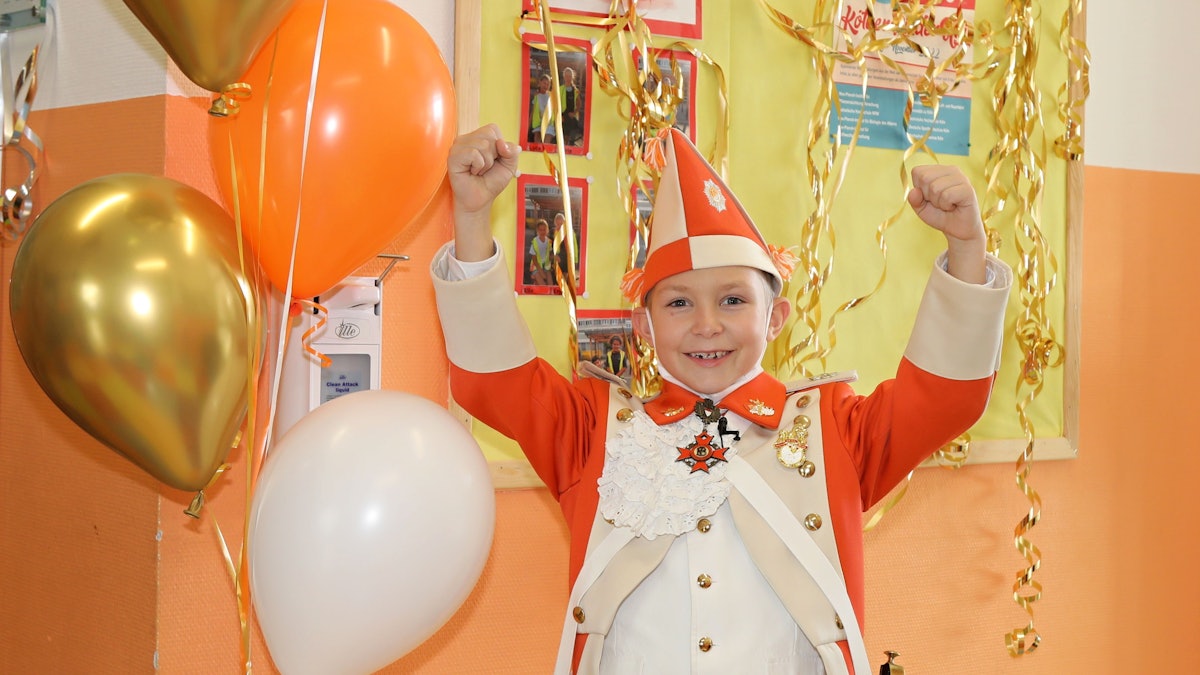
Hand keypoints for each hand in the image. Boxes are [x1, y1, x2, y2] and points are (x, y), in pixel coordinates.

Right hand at [448, 124, 519, 215]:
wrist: (480, 200)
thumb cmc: (491, 182)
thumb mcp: (509, 166)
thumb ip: (511, 151)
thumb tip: (502, 143)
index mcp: (477, 137)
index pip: (493, 129)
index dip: (499, 147)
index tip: (493, 160)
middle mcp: (466, 139)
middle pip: (489, 135)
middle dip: (493, 156)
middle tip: (484, 167)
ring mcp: (458, 146)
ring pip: (483, 145)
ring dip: (486, 163)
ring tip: (478, 171)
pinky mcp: (453, 156)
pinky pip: (474, 154)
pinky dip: (478, 166)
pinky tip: (472, 172)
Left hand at [907, 165, 986, 282]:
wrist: (960, 234)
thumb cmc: (942, 218)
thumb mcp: (923, 210)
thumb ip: (915, 200)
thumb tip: (914, 192)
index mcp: (941, 171)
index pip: (917, 173)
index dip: (920, 190)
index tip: (931, 200)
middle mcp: (953, 171)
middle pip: (924, 178)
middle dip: (928, 196)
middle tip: (941, 205)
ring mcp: (962, 179)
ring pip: (934, 187)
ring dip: (938, 202)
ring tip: (948, 207)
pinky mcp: (969, 190)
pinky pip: (947, 193)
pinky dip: (946, 204)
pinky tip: (954, 207)